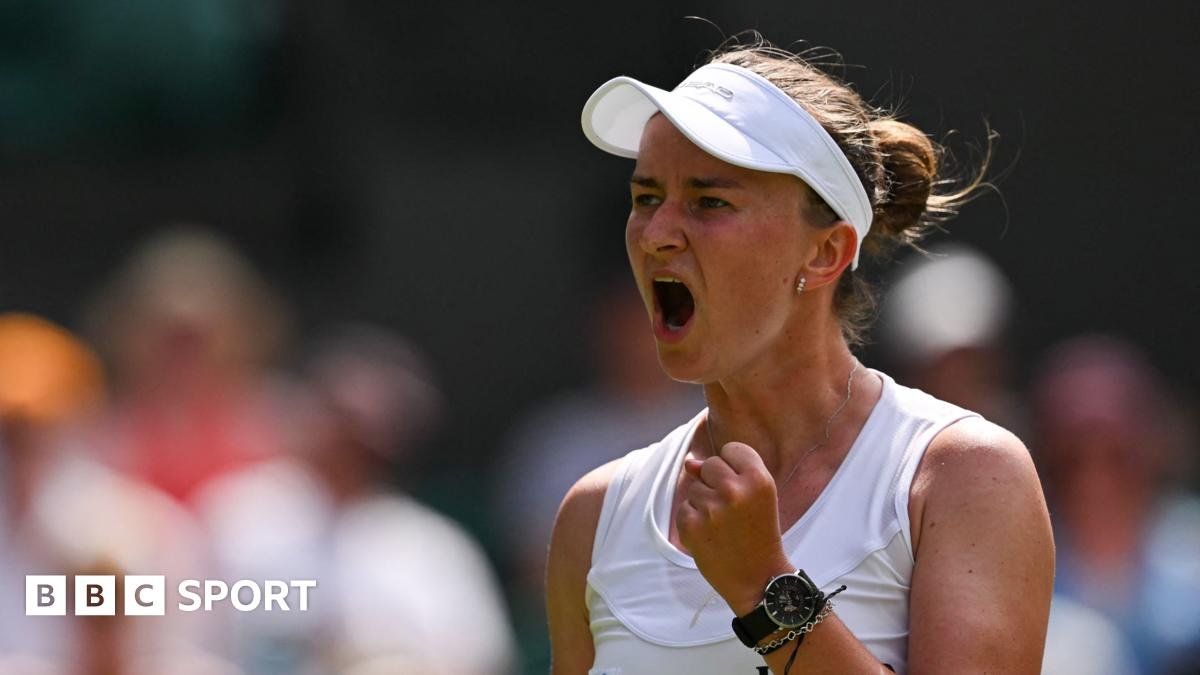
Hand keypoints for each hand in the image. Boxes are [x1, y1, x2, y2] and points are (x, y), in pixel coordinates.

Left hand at [678, 441, 793, 615]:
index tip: (742, 488)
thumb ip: (727, 472)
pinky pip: (684, 508)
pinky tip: (711, 536)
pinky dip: (693, 521)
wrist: (759, 579)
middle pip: (709, 465)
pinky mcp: (692, 526)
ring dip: (704, 504)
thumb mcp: (757, 497)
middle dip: (715, 483)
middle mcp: (735, 491)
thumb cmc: (759, 534)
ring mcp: (712, 509)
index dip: (734, 467)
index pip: (731, 449)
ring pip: (695, 488)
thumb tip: (689, 463)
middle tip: (733, 510)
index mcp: (759, 480)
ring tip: (724, 526)